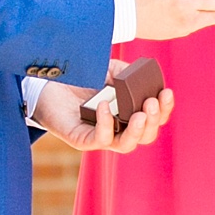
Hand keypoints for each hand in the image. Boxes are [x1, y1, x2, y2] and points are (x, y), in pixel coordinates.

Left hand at [34, 71, 173, 153]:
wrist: (49, 82)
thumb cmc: (80, 78)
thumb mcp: (108, 69)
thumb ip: (125, 72)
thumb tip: (139, 76)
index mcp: (128, 114)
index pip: (154, 118)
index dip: (164, 109)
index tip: (166, 92)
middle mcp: (117, 129)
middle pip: (146, 136)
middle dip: (154, 120)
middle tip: (151, 102)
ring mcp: (100, 136)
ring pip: (126, 145)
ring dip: (137, 131)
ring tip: (139, 114)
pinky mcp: (82, 140)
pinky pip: (99, 139)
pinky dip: (106, 123)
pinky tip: (105, 105)